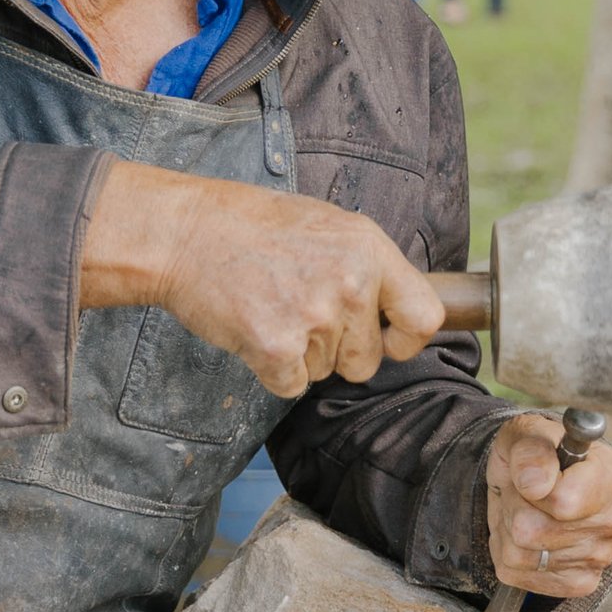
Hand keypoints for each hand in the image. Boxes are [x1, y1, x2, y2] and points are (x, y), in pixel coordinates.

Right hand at [83, 159, 442, 398]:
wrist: (186, 232)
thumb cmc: (252, 226)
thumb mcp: (328, 225)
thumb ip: (367, 265)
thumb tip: (397, 307)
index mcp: (369, 250)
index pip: (425, 317)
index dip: (407, 340)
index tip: (388, 340)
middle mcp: (350, 283)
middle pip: (367, 360)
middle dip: (338, 350)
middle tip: (299, 311)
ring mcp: (315, 317)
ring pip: (325, 372)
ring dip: (300, 354)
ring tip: (271, 307)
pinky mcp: (278, 348)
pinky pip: (291, 385)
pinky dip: (271, 369)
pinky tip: (253, 327)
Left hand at [486, 413, 611, 599]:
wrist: (538, 480)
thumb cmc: (536, 453)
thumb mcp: (527, 433)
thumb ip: (532, 449)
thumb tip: (534, 484)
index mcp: (611, 475)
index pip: (562, 503)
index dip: (528, 489)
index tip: (528, 476)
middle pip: (531, 533)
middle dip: (512, 508)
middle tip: (521, 492)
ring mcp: (601, 555)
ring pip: (520, 556)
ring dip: (507, 532)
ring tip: (523, 510)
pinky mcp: (581, 582)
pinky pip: (520, 576)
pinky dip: (511, 556)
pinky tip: (527, 536)